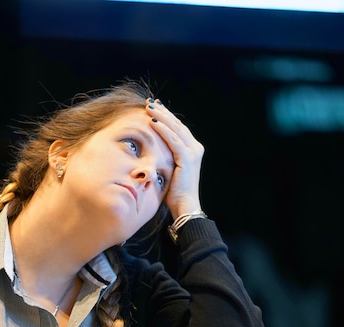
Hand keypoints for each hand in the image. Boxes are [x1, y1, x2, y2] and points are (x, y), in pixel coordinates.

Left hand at [145, 98, 204, 218]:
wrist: (185, 206)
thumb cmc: (174, 192)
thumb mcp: (169, 169)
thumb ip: (165, 156)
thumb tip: (150, 147)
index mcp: (192, 149)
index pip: (178, 127)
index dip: (166, 115)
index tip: (154, 106)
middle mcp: (195, 148)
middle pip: (177, 124)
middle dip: (162, 112)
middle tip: (149, 102)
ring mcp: (193, 153)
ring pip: (175, 129)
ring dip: (161, 117)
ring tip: (149, 108)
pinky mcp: (187, 159)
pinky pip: (173, 141)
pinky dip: (163, 131)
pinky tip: (153, 123)